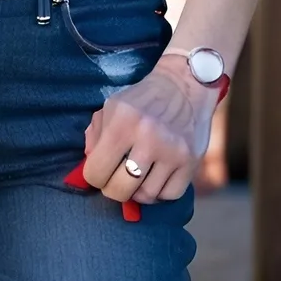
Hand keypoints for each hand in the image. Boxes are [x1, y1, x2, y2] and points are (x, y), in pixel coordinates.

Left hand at [79, 56, 217, 205]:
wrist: (183, 85)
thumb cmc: (141, 99)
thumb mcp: (111, 107)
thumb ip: (95, 135)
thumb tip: (89, 166)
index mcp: (122, 121)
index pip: (97, 171)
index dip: (93, 177)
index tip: (98, 173)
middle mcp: (147, 137)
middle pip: (120, 189)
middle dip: (112, 189)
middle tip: (115, 181)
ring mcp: (172, 151)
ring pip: (146, 196)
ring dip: (137, 192)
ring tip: (136, 179)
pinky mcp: (191, 161)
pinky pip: (170, 195)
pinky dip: (160, 193)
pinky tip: (155, 179)